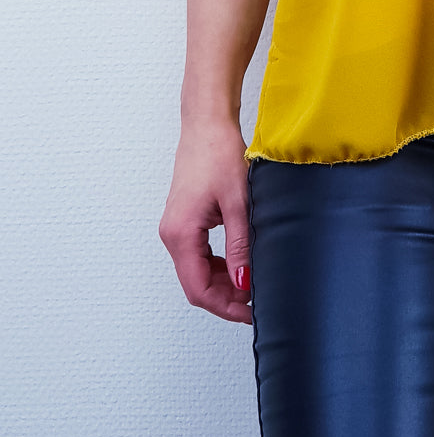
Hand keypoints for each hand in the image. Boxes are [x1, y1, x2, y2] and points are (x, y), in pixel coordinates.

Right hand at [159, 120, 252, 324]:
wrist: (207, 124)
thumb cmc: (218, 153)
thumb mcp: (238, 203)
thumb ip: (240, 246)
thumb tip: (245, 284)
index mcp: (180, 234)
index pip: (199, 289)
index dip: (226, 307)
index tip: (252, 312)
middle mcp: (172, 235)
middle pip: (196, 285)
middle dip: (226, 298)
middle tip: (257, 302)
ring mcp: (177, 228)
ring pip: (197, 272)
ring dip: (224, 283)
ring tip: (253, 284)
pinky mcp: (184, 221)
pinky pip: (198, 256)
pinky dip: (219, 266)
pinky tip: (240, 265)